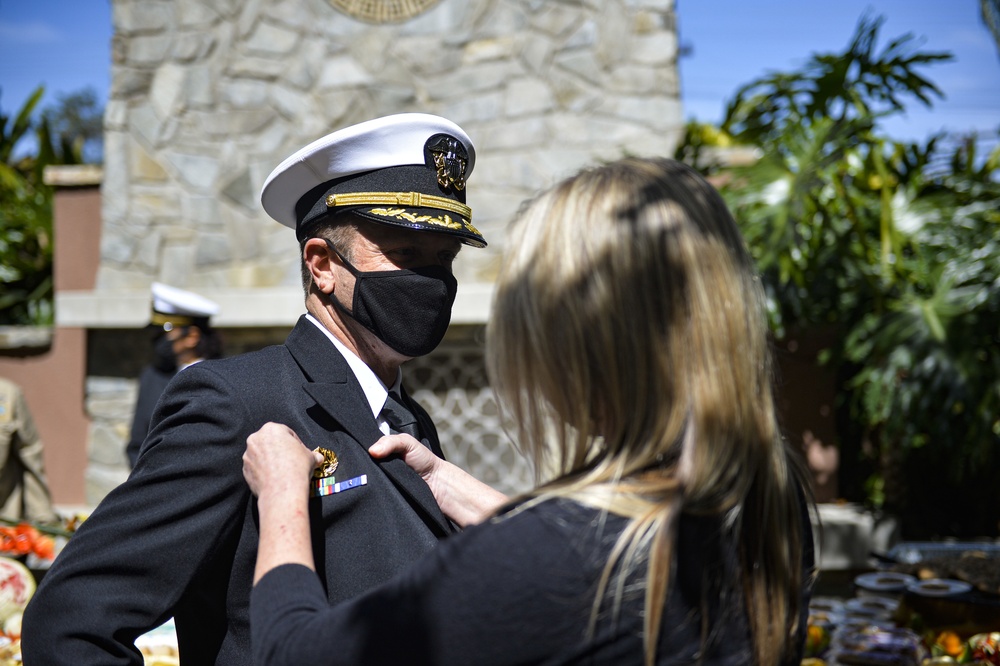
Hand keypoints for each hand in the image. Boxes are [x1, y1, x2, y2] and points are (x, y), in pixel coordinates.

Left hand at [243, 422, 322, 498]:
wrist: (282, 490)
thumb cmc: (297, 467)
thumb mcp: (311, 457)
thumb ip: (313, 455)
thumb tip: (318, 458)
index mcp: (272, 429)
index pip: (287, 433)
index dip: (296, 444)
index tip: (301, 453)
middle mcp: (256, 439)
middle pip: (271, 442)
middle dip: (280, 451)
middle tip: (291, 461)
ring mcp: (248, 455)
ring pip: (262, 455)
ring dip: (271, 461)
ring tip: (283, 472)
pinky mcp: (244, 470)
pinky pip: (256, 468)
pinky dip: (264, 472)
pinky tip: (274, 479)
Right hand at [369, 434, 509, 526]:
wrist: (438, 485)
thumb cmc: (424, 460)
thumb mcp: (407, 442)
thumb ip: (391, 442)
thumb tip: (372, 451)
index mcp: (381, 452)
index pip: (362, 451)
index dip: (358, 452)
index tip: (352, 453)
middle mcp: (378, 467)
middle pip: (361, 468)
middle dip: (360, 468)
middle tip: (361, 468)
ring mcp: (380, 483)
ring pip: (364, 483)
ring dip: (366, 481)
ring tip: (370, 479)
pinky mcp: (383, 497)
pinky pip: (372, 496)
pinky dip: (372, 494)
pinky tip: (372, 491)